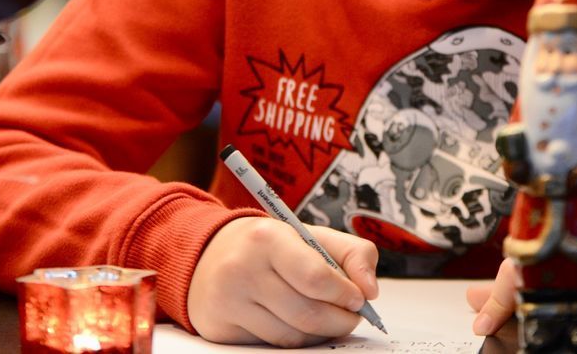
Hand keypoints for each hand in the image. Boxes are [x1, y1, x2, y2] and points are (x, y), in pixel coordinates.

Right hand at [187, 216, 379, 346]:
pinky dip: (297, 340)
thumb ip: (351, 252)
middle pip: (307, 314)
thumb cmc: (268, 245)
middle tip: (353, 316)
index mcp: (267, 238)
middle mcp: (242, 270)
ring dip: (322, 334)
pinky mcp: (221, 328)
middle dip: (341, 320)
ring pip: (291, 337)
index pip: (316, 277)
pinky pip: (272, 345)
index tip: (359, 298)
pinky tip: (304, 326)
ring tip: (332, 320)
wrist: (206, 255)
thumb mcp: (308, 233)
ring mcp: (228, 302)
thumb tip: (370, 290)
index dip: (346, 294)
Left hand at [466, 224, 576, 339]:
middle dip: (517, 298)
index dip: (500, 293)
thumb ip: (525, 284)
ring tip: (537, 327)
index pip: (530, 269)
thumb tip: (471, 296)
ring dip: (564, 308)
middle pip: (549, 279)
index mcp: (574, 259)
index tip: (477, 318)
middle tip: (490, 321)